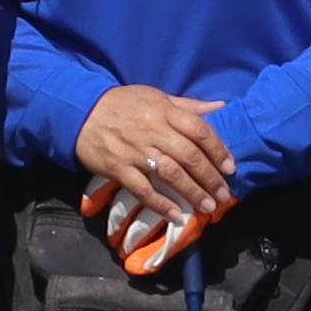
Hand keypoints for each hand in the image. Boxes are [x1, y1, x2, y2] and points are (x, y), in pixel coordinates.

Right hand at [75, 85, 235, 232]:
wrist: (80, 111)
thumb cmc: (122, 104)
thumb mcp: (155, 95)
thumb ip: (188, 105)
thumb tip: (220, 107)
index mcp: (164, 111)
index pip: (199, 131)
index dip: (218, 150)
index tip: (230, 167)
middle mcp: (152, 131)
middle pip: (189, 156)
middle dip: (210, 178)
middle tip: (223, 195)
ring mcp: (135, 151)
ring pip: (170, 174)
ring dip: (192, 192)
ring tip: (207, 207)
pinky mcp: (118, 168)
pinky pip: (142, 189)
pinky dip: (160, 204)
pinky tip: (176, 214)